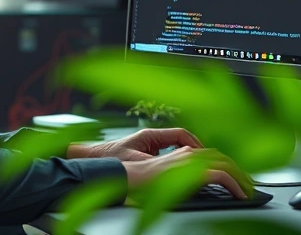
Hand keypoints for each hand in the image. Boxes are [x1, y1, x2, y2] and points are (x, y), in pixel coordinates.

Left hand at [67, 127, 202, 161]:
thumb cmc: (110, 158)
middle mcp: (152, 136)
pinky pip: (169, 150)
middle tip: (207, 159)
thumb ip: (154, 162)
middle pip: (181, 137)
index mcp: (151, 135)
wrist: (94, 158)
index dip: (194, 142)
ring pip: (176, 143)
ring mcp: (151, 142)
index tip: (203, 153)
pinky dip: (178, 156)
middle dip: (195, 147)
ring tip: (198, 163)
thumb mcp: (134, 161)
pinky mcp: (148, 150)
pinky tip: (183, 167)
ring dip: (188, 152)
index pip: (180, 133)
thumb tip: (171, 164)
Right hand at [122, 146, 252, 199]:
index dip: (229, 164)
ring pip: (227, 165)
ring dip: (241, 178)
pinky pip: (222, 176)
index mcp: (185, 152)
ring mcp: (193, 160)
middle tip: (249, 183)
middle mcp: (191, 153)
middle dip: (240, 170)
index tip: (238, 175)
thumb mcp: (169, 176)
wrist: (131, 178)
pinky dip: (235, 185)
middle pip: (224, 157)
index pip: (214, 154)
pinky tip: (241, 195)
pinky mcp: (194, 172)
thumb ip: (184, 175)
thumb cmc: (145, 181)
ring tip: (249, 191)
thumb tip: (199, 184)